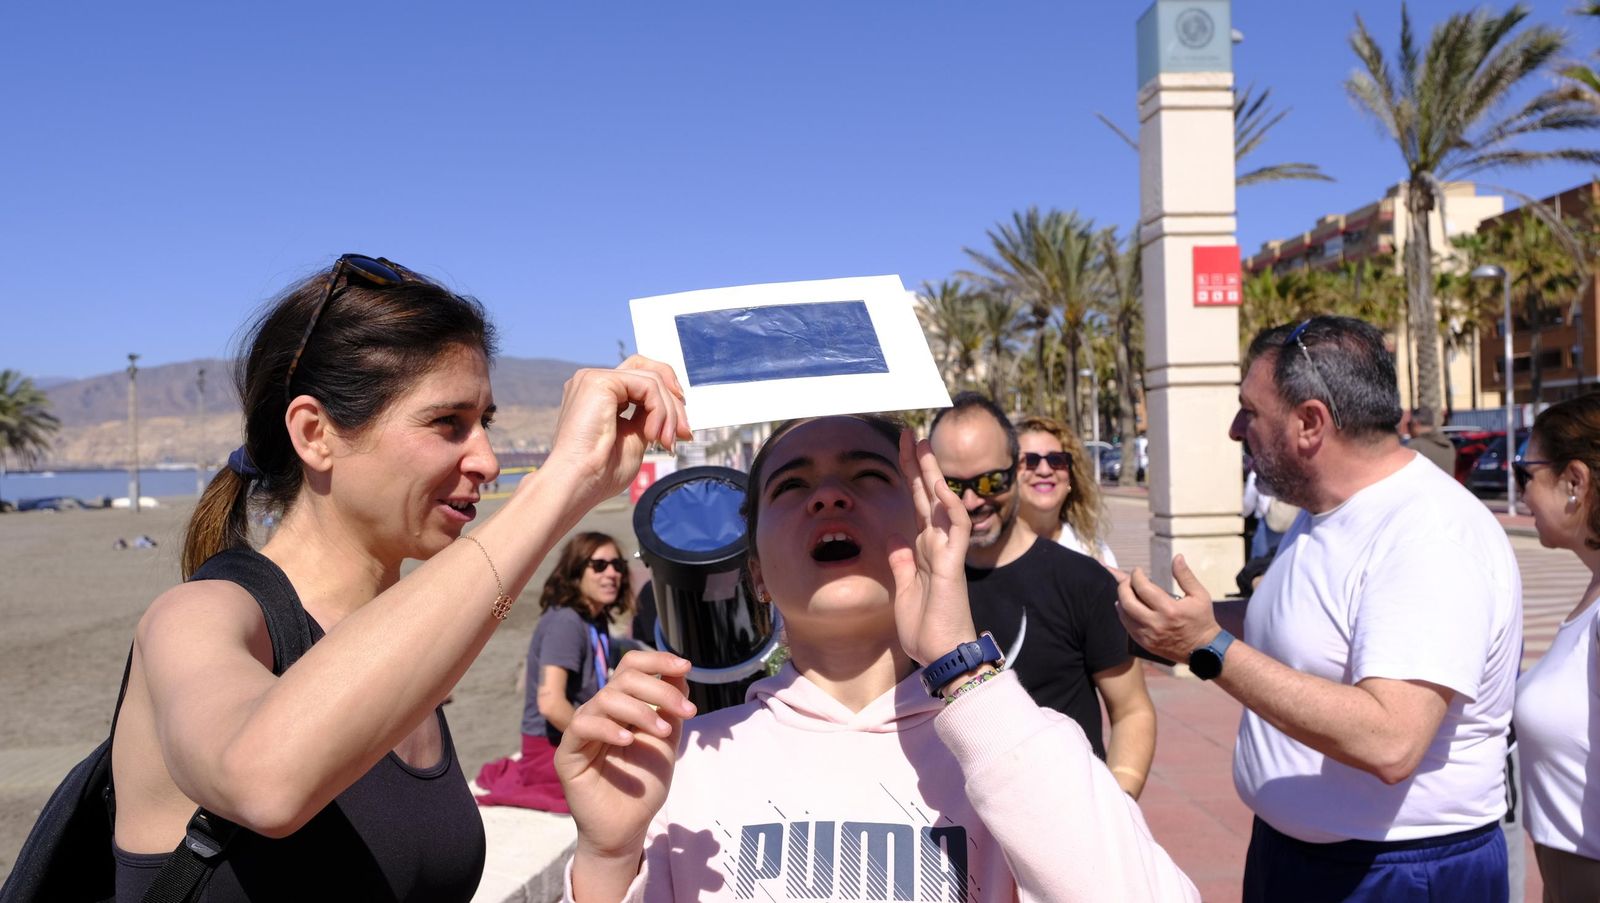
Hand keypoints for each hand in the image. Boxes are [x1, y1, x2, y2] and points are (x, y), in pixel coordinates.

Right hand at [538, 356, 690, 510]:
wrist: (579, 483)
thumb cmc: (600, 472)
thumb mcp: (636, 439)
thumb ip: (650, 419)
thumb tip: (676, 415)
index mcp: (600, 396)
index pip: (642, 380)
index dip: (668, 399)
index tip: (682, 429)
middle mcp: (594, 382)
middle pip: (649, 372)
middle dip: (674, 403)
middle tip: (684, 434)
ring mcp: (594, 378)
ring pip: (652, 380)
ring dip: (668, 413)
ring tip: (666, 442)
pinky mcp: (598, 380)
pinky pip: (647, 385)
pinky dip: (659, 410)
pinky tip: (652, 435)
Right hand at [556, 650, 696, 862]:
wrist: (628, 827)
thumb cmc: (644, 785)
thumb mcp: (666, 741)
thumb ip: (671, 708)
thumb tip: (680, 672)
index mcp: (622, 705)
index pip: (632, 667)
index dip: (657, 660)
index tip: (686, 666)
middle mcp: (601, 711)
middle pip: (624, 678)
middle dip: (659, 689)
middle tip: (687, 711)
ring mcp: (583, 730)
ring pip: (606, 698)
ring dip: (641, 711)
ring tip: (664, 733)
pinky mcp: (568, 753)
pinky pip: (584, 726)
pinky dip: (609, 729)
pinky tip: (629, 741)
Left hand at [887, 429, 977, 664]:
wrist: (943, 656)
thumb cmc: (926, 628)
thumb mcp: (903, 589)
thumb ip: (900, 561)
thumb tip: (893, 535)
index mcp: (923, 550)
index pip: (915, 505)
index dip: (909, 477)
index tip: (901, 450)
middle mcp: (937, 546)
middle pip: (926, 497)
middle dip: (918, 465)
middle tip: (910, 435)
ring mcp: (946, 553)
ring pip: (942, 504)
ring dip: (932, 475)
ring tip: (922, 446)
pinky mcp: (953, 565)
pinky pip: (954, 529)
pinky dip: (948, 506)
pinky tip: (938, 486)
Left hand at [1112, 554, 1221, 663]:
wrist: (1204, 650)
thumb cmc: (1202, 620)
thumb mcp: (1200, 595)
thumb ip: (1186, 576)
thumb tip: (1177, 557)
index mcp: (1170, 610)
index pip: (1143, 588)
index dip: (1136, 576)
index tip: (1138, 571)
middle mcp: (1156, 623)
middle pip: (1127, 601)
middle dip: (1123, 586)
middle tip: (1127, 579)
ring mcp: (1148, 636)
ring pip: (1123, 615)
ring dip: (1121, 600)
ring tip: (1126, 591)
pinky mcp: (1145, 643)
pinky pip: (1127, 627)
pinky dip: (1124, 614)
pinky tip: (1126, 607)